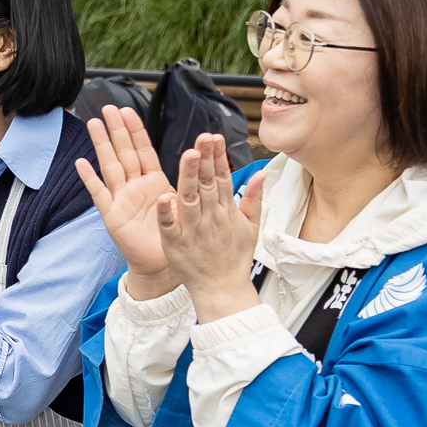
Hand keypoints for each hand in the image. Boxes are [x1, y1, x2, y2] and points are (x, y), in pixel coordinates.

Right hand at [73, 106, 175, 296]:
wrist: (163, 264)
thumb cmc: (174, 235)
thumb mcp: (183, 204)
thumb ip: (184, 182)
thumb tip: (194, 159)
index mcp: (153, 181)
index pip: (143, 150)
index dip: (135, 130)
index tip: (127, 110)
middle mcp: (135, 186)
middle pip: (124, 152)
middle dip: (116, 130)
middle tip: (108, 107)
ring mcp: (121, 199)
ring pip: (110, 166)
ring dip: (102, 145)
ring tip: (93, 124)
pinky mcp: (112, 216)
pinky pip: (99, 195)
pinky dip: (90, 179)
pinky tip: (81, 163)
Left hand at [156, 133, 264, 320]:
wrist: (222, 289)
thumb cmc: (233, 258)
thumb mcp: (251, 227)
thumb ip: (253, 198)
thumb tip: (261, 173)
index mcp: (225, 210)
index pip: (221, 177)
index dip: (218, 157)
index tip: (214, 137)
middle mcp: (210, 217)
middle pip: (206, 183)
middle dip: (205, 159)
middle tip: (203, 138)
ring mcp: (192, 230)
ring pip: (189, 198)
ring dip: (188, 177)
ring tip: (188, 155)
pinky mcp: (176, 243)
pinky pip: (169, 226)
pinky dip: (167, 212)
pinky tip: (164, 196)